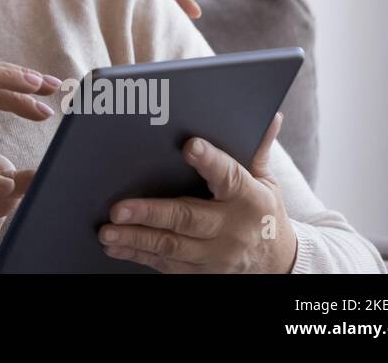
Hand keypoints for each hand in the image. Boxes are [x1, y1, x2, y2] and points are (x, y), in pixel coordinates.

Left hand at [98, 113, 297, 272]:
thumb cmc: (264, 213)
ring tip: (108, 231)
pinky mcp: (202, 273)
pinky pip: (166, 265)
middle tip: (118, 208)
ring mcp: (215, 256)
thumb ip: (258, 149)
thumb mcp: (266, 182)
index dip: (209, 161)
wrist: (279, 265)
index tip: (189, 146)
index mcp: (249, 198)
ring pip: (171, 246)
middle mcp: (231, 229)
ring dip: (136, 238)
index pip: (228, 176)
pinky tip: (116, 246)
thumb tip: (270, 115)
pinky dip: (138, 255)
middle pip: (187, 218)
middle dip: (150, 213)